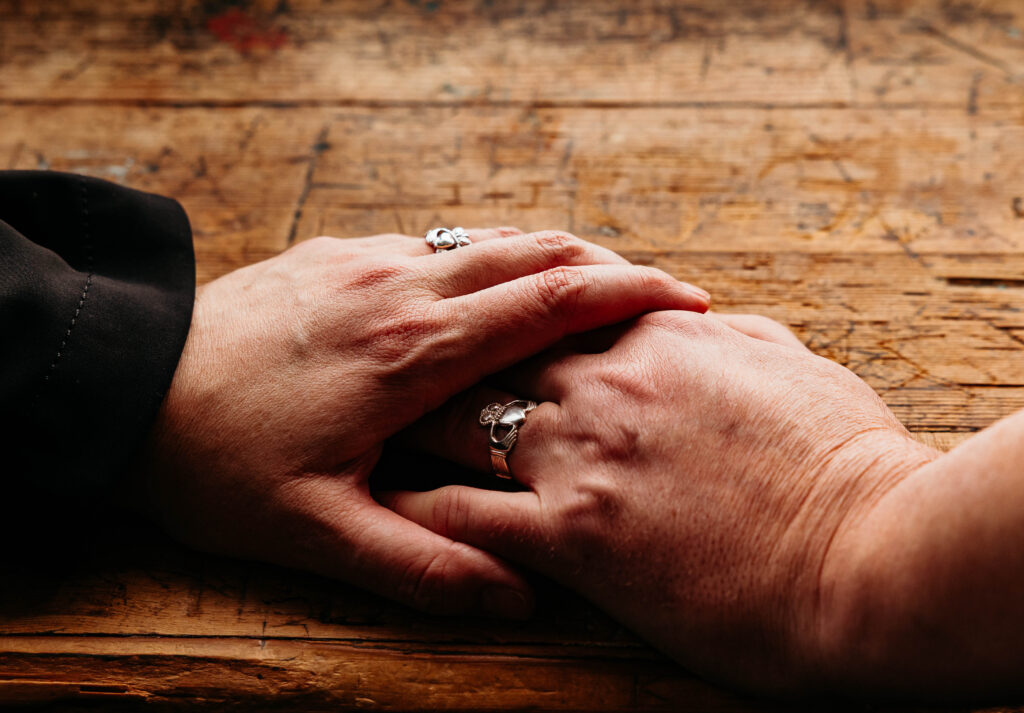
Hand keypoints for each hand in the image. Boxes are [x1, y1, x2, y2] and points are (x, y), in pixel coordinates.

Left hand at [127, 229, 709, 619]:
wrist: (124, 386)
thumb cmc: (215, 460)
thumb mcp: (313, 535)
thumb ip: (421, 566)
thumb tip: (516, 597)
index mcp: (412, 350)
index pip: (548, 299)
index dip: (628, 295)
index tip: (687, 302)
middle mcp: (401, 288)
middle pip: (535, 250)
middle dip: (611, 264)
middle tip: (664, 294)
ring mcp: (369, 263)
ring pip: (491, 239)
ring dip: (556, 256)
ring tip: (602, 291)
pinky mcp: (341, 256)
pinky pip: (443, 244)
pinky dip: (496, 259)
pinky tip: (503, 292)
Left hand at [384, 310, 938, 689]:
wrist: (871, 564)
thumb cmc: (848, 466)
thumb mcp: (794, 369)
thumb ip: (730, 338)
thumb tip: (702, 319)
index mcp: (653, 339)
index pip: (555, 296)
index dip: (508, 299)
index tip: (475, 305)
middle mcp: (602, 385)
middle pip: (492, 344)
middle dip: (444, 340)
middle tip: (403, 343)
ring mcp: (580, 457)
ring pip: (463, 418)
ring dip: (416, 413)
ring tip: (378, 408)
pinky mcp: (573, 535)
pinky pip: (466, 514)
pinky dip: (422, 503)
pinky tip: (391, 499)